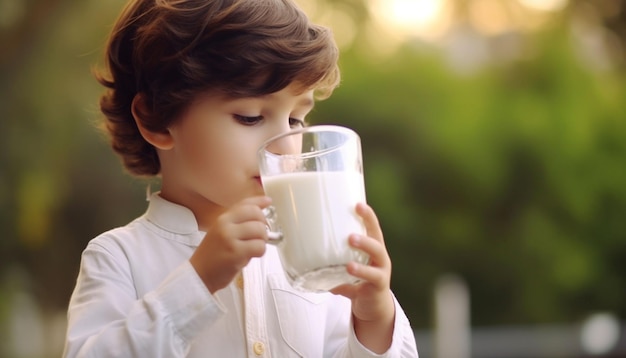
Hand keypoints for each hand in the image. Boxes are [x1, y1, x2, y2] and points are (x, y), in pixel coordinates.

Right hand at [190, 196, 271, 292]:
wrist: (199, 274)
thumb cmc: (214, 254)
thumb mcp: (222, 231)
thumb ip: (239, 221)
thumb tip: (262, 208)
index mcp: (222, 218)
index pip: (245, 204)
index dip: (259, 202)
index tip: (268, 202)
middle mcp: (225, 224)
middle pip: (256, 215)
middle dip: (263, 225)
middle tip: (259, 236)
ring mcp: (230, 238)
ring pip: (260, 231)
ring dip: (262, 241)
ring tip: (253, 247)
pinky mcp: (236, 252)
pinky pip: (259, 247)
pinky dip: (260, 252)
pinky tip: (251, 255)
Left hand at [330, 203, 394, 352]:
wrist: (373, 302)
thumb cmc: (359, 274)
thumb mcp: (348, 259)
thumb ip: (332, 252)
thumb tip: (302, 242)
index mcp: (374, 246)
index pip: (374, 228)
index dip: (368, 216)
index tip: (358, 205)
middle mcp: (381, 259)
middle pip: (377, 247)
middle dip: (365, 242)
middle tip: (350, 238)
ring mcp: (380, 276)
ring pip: (374, 271)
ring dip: (361, 268)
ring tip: (349, 266)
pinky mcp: (375, 291)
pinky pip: (363, 289)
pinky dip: (350, 287)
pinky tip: (338, 287)